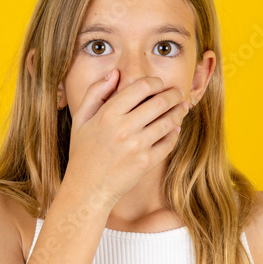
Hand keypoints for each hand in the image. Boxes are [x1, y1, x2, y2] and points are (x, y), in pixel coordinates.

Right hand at [62, 70, 188, 209]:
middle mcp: (124, 128)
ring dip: (179, 112)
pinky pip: (169, 143)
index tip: (159, 84)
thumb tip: (115, 74)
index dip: (155, 82)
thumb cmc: (83, 152)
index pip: (142, 87)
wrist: (87, 188)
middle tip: (178, 94)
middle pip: (160, 102)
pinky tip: (174, 128)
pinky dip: (175, 133)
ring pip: (169, 121)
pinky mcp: (146, 163)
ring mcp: (137, 147)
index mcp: (108, 114)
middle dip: (174, 94)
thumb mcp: (81, 119)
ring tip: (181, 108)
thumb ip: (95, 93)